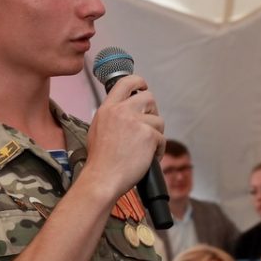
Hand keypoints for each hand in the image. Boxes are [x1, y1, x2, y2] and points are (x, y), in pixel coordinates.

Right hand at [83, 74, 165, 198]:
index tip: (143, 86)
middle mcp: (122, 111)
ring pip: (158, 120)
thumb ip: (112, 116)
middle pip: (149, 98)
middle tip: (148, 127)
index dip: (139, 81)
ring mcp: (136, 122)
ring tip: (145, 148)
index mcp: (108, 108)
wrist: (103, 178)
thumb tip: (127, 111)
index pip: (126, 82)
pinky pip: (162, 139)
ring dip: (156, 134)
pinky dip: (158, 150)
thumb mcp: (98, 129)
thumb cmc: (100, 161)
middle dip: (152, 112)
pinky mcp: (149, 135)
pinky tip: (148, 158)